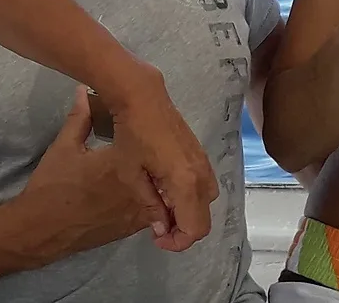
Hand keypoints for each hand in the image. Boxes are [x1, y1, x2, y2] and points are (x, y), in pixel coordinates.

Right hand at [9, 86, 165, 262]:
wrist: (41, 231)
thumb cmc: (53, 186)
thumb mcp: (63, 147)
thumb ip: (80, 118)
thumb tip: (84, 91)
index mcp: (125, 166)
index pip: (154, 146)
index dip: (157, 134)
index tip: (154, 122)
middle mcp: (140, 191)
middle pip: (167, 172)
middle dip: (165, 156)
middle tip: (158, 140)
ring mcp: (139, 213)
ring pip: (165, 194)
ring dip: (163, 178)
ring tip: (156, 160)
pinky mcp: (133, 227)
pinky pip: (157, 210)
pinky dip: (156, 196)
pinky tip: (146, 184)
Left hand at [101, 66, 218, 251]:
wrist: (142, 96)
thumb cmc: (131, 134)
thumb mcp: (132, 174)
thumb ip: (150, 204)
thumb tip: (162, 228)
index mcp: (185, 182)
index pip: (195, 228)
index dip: (178, 242)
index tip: (158, 240)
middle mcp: (201, 174)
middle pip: (204, 218)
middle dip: (184, 229)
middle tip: (159, 228)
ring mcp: (203, 161)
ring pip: (206, 200)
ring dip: (189, 212)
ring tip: (163, 209)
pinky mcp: (200, 152)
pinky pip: (203, 184)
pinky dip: (191, 195)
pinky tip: (168, 189)